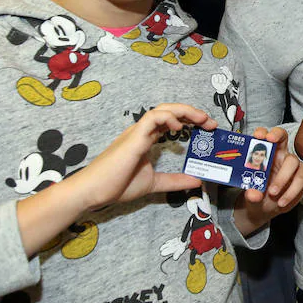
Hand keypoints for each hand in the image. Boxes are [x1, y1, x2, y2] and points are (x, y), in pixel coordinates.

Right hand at [70, 103, 216, 210]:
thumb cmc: (117, 186)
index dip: (190, 120)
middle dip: (192, 112)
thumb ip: (174, 181)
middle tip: (210, 122)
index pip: (171, 121)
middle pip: (169, 110)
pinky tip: (179, 127)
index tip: (208, 128)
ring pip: (162, 109)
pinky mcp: (133, 137)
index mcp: (146, 138)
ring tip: (201, 119)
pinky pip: (152, 118)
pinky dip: (168, 118)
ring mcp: (137, 132)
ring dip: (184, 111)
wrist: (92, 192)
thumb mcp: (153, 183)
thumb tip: (197, 181)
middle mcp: (142, 131)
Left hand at [235, 127, 302, 234]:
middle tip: (270, 140)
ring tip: (272, 193)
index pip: (265, 138)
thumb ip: (251, 195)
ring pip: (292, 162)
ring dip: (282, 177)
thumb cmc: (258, 195)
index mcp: (265, 155)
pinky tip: (281, 202)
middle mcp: (279, 156)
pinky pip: (301, 179)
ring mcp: (292, 165)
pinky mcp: (301, 176)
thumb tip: (253, 194)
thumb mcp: (251, 196)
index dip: (263, 133)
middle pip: (283, 138)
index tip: (258, 135)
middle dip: (277, 135)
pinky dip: (291, 191)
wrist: (266, 208)